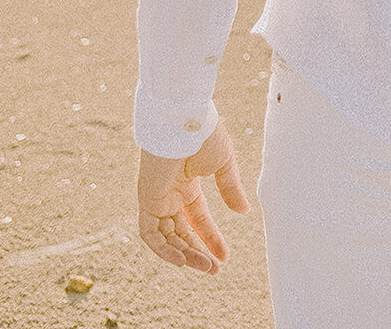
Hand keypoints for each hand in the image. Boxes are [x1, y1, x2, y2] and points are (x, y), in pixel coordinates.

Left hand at [136, 122, 248, 273]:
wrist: (184, 121)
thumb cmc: (203, 135)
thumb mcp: (223, 164)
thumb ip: (230, 188)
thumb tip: (243, 211)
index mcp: (187, 184)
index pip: (197, 218)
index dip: (211, 237)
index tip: (225, 256)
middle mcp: (170, 194)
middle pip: (181, 232)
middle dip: (197, 251)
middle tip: (214, 269)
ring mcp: (157, 197)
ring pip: (166, 237)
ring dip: (184, 254)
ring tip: (204, 267)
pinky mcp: (147, 199)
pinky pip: (150, 233)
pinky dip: (163, 249)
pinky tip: (181, 260)